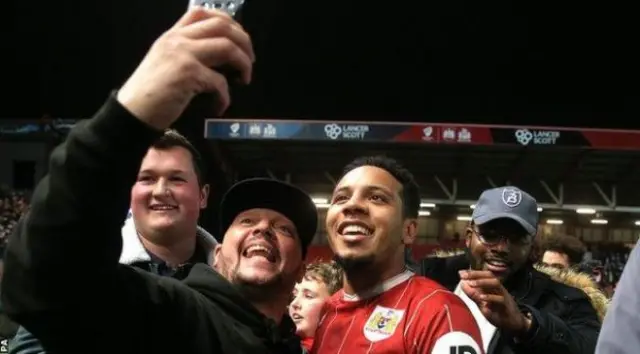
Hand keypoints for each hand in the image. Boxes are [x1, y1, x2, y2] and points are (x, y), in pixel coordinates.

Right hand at [117, 7, 254, 129]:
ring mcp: (183, 54)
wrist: (132, 112)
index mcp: (172, 35)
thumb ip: (186, 53)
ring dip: (243, 64)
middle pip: (223, 26)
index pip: (203, 12)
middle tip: (250, 60)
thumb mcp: (164, 62)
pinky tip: (219, 106)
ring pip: (227, 47)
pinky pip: (220, 81)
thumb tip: (220, 57)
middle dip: (244, 42)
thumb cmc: (150, 94)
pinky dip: (225, 96)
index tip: (239, 39)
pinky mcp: (188, 74)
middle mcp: (178, 40)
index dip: (228, 22)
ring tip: (244, 79)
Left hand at [459, 270, 530, 335]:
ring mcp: (504, 296)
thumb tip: (462, 283)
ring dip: (482, 282)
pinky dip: (490, 298)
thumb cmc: (498, 312)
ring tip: (471, 283)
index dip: (472, 273)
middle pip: (490, 276)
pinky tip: (481, 298)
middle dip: (476, 274)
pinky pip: (500, 299)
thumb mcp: (482, 303)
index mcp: (492, 287)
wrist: (513, 324)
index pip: (483, 275)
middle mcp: (498, 289)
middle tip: (464, 275)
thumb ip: (473, 294)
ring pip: (496, 283)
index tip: (461, 273)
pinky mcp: (507, 305)